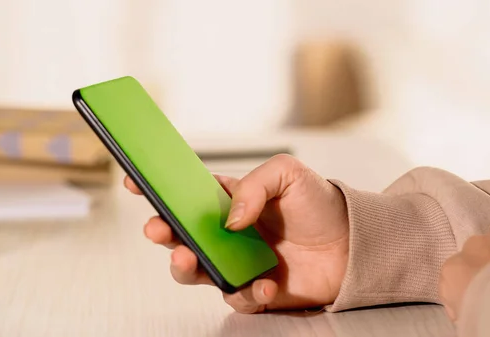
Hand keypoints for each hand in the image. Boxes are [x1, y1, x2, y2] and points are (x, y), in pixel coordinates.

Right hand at [124, 154, 349, 312]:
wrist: (353, 245)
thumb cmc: (321, 205)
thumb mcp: (290, 173)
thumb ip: (255, 185)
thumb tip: (229, 218)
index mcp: (232, 201)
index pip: (187, 194)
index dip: (159, 189)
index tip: (136, 182)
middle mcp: (229, 233)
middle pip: (181, 235)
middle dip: (162, 233)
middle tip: (158, 229)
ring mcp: (238, 262)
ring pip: (196, 271)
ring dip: (186, 268)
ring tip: (191, 261)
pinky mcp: (254, 289)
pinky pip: (237, 296)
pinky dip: (247, 291)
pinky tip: (266, 281)